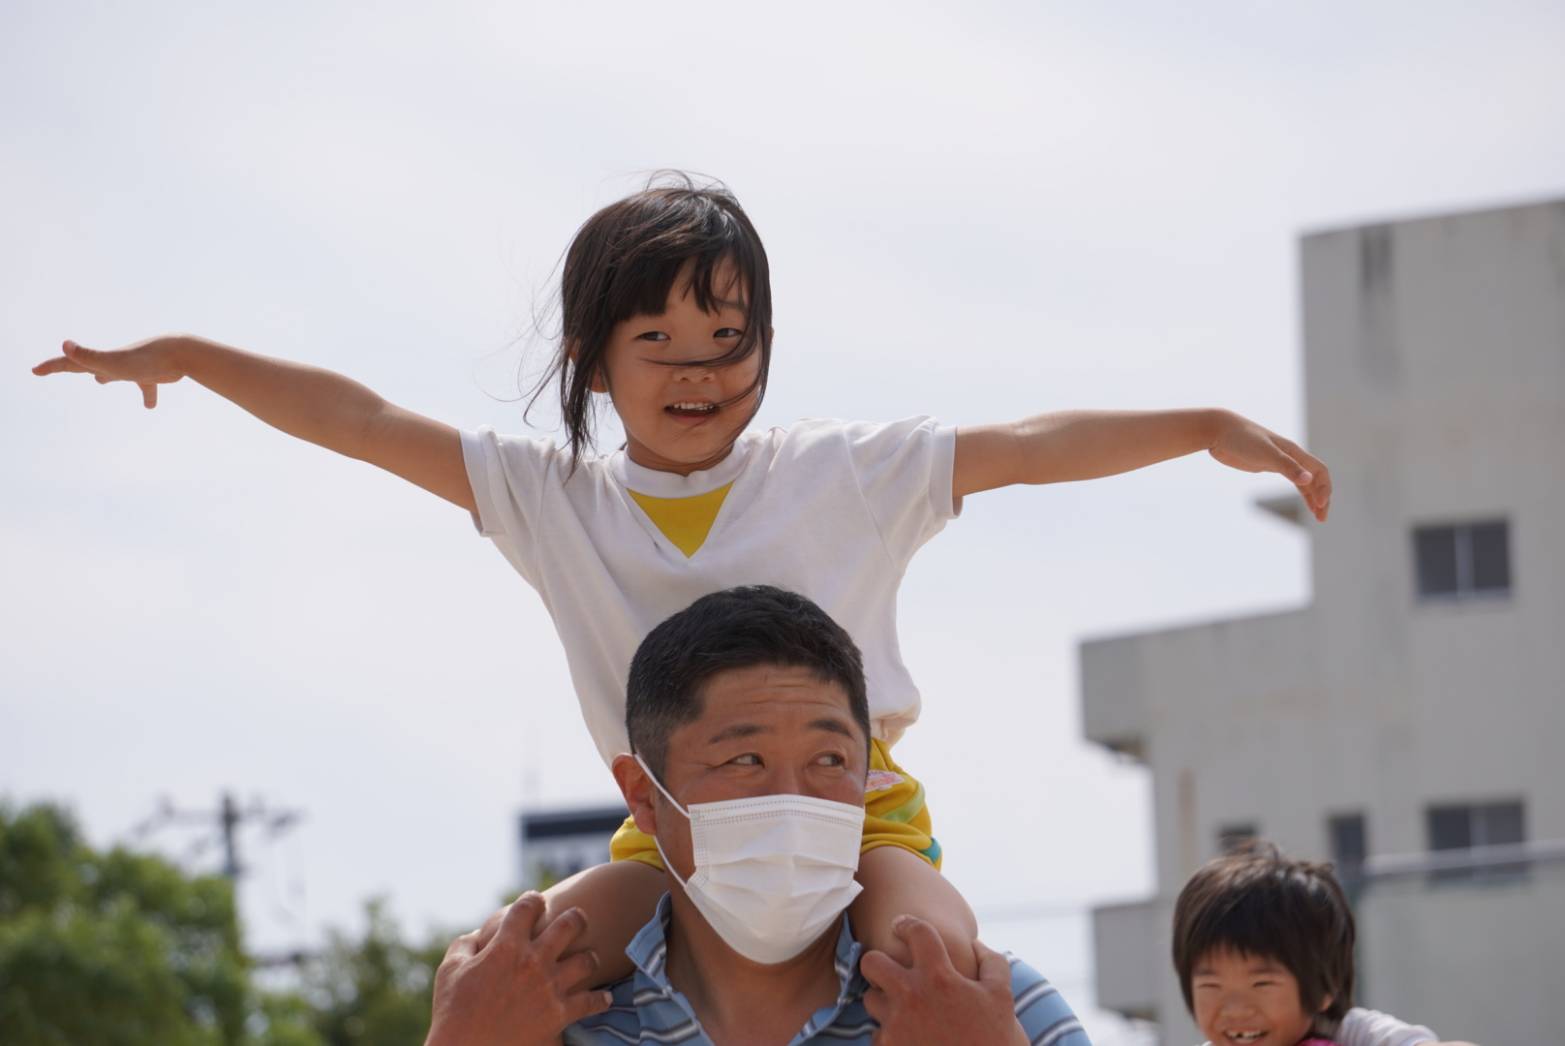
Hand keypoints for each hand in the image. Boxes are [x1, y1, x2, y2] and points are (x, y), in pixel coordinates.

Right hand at [32, 337, 189, 408]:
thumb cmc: (146, 359)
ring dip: (105, 376)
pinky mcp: (152, 374)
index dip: (51, 366)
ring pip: (115, 373)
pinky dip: (147, 396)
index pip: (71, 362)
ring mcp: (133, 367)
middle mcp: (114, 362)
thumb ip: (88, 356)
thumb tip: (64, 344)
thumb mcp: (112, 362)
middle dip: (72, 365)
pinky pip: (147, 388)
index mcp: (102, 361)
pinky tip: (150, 407)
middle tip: (59, 367)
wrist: (181, 353)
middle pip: (88, 363)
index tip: (35, 370)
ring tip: (100, 381)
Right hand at [425, 893, 611, 1045]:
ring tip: (587, 959)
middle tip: (577, 918)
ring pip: (586, 961)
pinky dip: (600, 999)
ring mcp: (550, 988)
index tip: (536, 902)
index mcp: (506, 946)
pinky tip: (604, 997)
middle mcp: (533, 961)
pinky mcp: (559, 1015)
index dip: (533, 900)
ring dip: (588, 957)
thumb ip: (465, 945)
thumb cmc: (452, 1012)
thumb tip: (478, 934)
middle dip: (576, 917)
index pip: (528, 908)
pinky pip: (591, 1002)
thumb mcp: (449, 970)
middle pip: (569, 924)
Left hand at [859, 917, 1025, 1045]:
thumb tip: (976, 944)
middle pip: (872, 962)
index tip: (901, 925)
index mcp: (939, 978)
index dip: (907, 923)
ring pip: (870, 999)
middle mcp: (911, 997)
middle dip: (878, 961)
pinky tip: (908, 1036)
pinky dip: (889, 1033)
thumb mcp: (1002, 998)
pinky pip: (876, 1034)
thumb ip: (991, 963)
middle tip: (890, 969)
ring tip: (903, 1007)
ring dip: (884, 1000)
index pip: (916, 932)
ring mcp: (896, 1026)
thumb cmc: (995, 1042)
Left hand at [1207, 411, 1331, 521]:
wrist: (1219, 431)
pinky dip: (1301, 491)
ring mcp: (1280, 460)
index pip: (1320, 471)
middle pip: (1316, 478)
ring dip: (1313, 497)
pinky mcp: (1267, 464)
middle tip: (1322, 519)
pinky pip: (1292, 478)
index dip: (1324, 489)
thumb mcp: (1266, 454)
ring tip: (1317, 516)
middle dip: (1322, 497)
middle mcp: (1290, 455)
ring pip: (1305, 480)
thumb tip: (1308, 480)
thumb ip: (1287, 466)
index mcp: (1294, 451)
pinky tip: (1304, 501)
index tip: (1320, 506)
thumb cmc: (1242, 439)